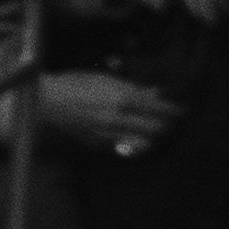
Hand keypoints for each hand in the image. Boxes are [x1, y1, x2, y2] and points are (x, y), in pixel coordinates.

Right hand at [39, 71, 182, 159]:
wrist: (45, 103)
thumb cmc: (74, 84)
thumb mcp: (105, 79)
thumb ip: (132, 88)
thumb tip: (156, 92)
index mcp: (123, 98)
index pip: (161, 109)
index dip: (176, 111)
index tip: (184, 110)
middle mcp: (119, 118)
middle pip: (158, 130)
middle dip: (169, 126)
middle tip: (175, 122)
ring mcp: (109, 134)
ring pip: (146, 143)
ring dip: (155, 138)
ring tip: (159, 132)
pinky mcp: (100, 145)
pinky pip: (127, 149)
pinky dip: (137, 145)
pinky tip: (139, 139)